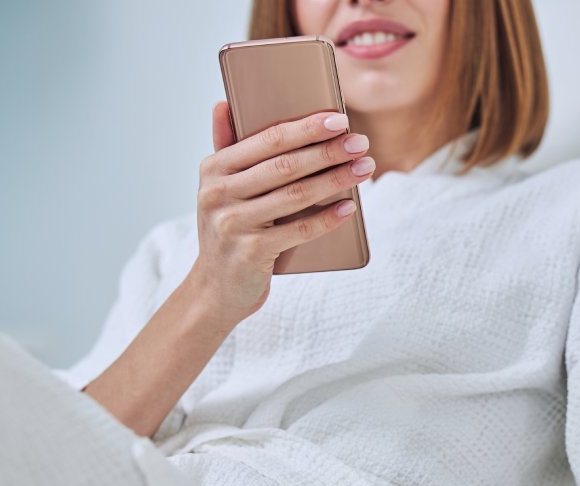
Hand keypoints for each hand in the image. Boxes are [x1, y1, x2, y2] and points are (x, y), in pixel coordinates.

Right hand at [190, 101, 374, 323]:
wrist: (216, 288)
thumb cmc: (229, 229)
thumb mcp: (220, 188)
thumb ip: (225, 147)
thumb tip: (224, 103)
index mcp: (214, 169)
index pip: (266, 140)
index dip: (306, 128)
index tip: (339, 120)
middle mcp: (219, 194)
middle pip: (285, 166)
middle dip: (328, 152)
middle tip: (361, 143)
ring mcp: (233, 224)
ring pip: (296, 196)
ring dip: (336, 180)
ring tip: (365, 169)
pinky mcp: (251, 252)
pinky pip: (298, 230)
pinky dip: (327, 218)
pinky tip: (350, 206)